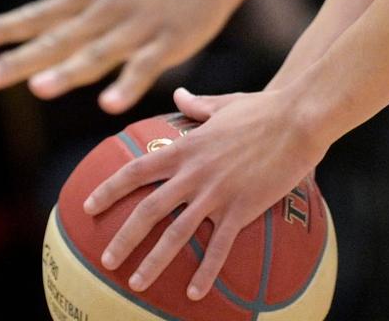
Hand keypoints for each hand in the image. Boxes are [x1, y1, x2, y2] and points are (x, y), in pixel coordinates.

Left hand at [0, 0, 254, 112]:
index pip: (41, 12)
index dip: (7, 24)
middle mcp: (109, 8)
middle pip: (60, 37)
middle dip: (21, 59)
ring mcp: (140, 25)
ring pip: (99, 53)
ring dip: (70, 70)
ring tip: (39, 87)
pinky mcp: (171, 41)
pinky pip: (146, 66)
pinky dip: (129, 84)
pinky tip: (109, 103)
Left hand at [85, 85, 325, 301]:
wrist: (299, 117)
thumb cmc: (266, 108)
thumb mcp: (225, 104)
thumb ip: (198, 106)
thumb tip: (179, 96)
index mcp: (187, 147)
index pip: (136, 170)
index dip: (109, 190)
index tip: (88, 206)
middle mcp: (194, 173)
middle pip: (148, 211)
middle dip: (123, 238)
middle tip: (106, 260)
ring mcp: (216, 193)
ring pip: (176, 234)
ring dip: (153, 262)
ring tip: (136, 283)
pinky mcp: (241, 208)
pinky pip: (218, 247)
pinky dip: (205, 272)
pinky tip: (195, 292)